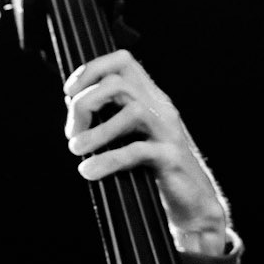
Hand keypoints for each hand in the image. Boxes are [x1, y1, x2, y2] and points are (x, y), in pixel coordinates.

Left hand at [64, 51, 231, 254]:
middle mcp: (160, 108)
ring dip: (96, 131)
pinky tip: (89, 170)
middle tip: (72, 133)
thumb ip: (108, 118)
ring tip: (76, 149)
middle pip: (118, 83)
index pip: (123, 61)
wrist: (193, 201)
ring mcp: (168, 131)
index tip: (70, 93)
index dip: (91, 70)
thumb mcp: (131, 135)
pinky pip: (137, 151)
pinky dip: (107, 160)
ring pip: (132, 111)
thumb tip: (74, 107)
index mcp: (150, 97)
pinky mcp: (171, 158)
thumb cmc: (155, 169)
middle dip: (85, 104)